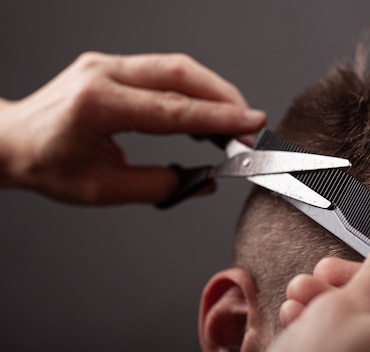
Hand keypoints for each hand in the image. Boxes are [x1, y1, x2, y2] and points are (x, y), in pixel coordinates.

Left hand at [0, 52, 265, 204]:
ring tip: (235, 119)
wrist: (11, 141)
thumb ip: (157, 184)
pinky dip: (194, 89)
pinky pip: (165, 71)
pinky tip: (206, 109)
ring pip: (177, 67)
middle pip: (181, 74)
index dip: (218, 119)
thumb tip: (202, 180)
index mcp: (97, 105)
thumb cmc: (46, 164)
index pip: (173, 110)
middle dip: (225, 97)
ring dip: (213, 91)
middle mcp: (104, 73)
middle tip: (250, 124)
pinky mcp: (115, 66)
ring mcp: (109, 64)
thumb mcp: (101, 189)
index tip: (250, 125)